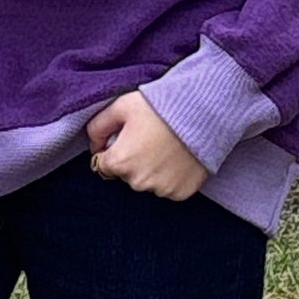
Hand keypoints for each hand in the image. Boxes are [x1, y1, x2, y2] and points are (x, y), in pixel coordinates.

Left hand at [84, 91, 209, 200]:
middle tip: (149, 138)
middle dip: (131, 160)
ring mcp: (161, 189)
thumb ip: (98, 126)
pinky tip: (177, 157)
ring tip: (165, 146)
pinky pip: (168, 188)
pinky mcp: (181, 193)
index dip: (112, 149)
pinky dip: (171, 176)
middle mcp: (138, 182)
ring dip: (151, 170)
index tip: (127, 137)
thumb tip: (94, 145)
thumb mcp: (121, 106)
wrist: (204, 111)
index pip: (102, 164)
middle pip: (125, 175)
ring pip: (147, 182)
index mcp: (120, 162)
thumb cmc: (161, 106)